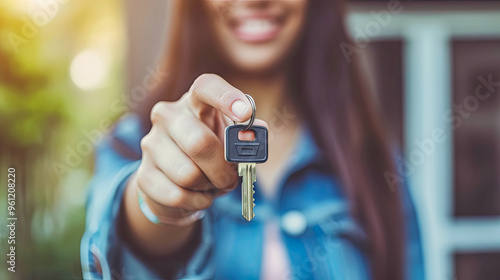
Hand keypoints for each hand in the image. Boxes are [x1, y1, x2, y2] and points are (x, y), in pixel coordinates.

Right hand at [135, 74, 267, 219]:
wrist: (178, 184)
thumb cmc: (213, 155)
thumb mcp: (232, 142)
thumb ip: (247, 138)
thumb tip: (256, 134)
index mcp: (195, 101)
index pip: (206, 87)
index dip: (226, 98)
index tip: (245, 113)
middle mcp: (168, 116)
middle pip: (199, 143)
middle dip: (222, 169)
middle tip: (229, 178)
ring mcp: (151, 143)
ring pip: (188, 174)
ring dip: (209, 186)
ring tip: (210, 183)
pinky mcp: (144, 174)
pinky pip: (177, 195)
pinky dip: (196, 202)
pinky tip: (197, 195)